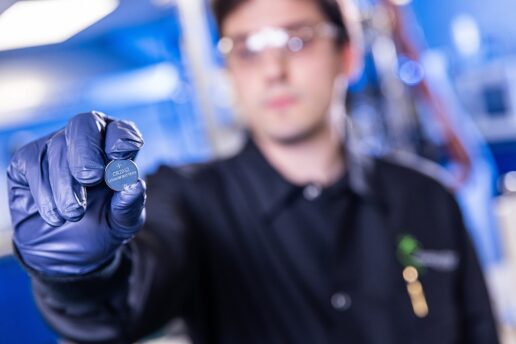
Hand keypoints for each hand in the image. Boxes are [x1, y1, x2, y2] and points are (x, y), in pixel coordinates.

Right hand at [7, 111, 145, 275]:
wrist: (65, 252)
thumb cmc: (101, 227)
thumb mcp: (122, 224)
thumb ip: (130, 206)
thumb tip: (134, 185)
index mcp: (118, 148)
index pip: (121, 131)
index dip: (121, 139)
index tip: (121, 158)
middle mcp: (88, 139)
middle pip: (83, 124)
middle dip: (87, 150)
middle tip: (91, 178)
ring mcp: (55, 147)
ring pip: (57, 148)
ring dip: (66, 183)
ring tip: (74, 214)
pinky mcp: (28, 161)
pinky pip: (33, 164)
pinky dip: (45, 193)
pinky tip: (56, 217)